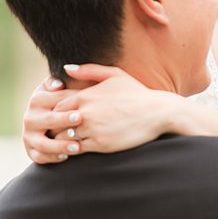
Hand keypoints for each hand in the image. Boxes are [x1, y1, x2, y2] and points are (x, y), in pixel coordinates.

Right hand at [21, 77, 77, 163]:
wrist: (53, 123)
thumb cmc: (65, 102)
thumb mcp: (60, 89)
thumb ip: (59, 83)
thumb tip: (58, 84)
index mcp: (38, 100)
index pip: (52, 100)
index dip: (67, 103)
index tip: (80, 108)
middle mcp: (30, 118)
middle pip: (47, 120)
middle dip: (63, 120)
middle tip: (79, 120)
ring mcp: (30, 135)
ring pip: (42, 143)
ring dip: (59, 145)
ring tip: (76, 146)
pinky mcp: (31, 151)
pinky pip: (39, 157)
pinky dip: (51, 157)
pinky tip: (65, 156)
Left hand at [40, 64, 176, 156]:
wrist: (159, 112)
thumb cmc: (138, 93)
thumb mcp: (115, 75)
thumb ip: (89, 70)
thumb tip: (66, 68)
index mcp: (86, 96)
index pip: (58, 107)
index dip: (59, 114)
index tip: (65, 119)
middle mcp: (86, 112)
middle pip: (58, 124)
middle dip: (58, 128)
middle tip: (62, 132)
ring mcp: (93, 129)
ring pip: (65, 138)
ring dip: (67, 140)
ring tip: (71, 142)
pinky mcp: (101, 144)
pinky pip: (78, 149)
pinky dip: (77, 150)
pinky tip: (84, 147)